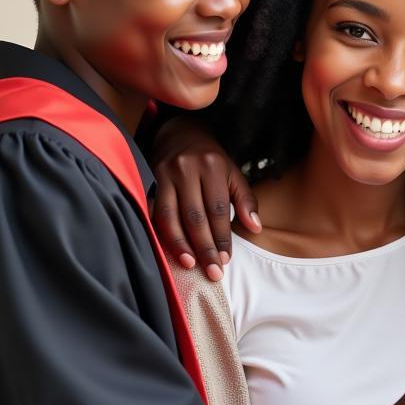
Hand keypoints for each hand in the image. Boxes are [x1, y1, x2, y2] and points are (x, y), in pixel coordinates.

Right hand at [151, 116, 261, 279]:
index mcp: (213, 167)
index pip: (218, 209)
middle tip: (212, 271)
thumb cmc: (211, 160)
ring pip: (171, 216)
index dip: (222, 237)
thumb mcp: (233, 174)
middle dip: (204, 247)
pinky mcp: (149, 179)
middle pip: (195, 216)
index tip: (226, 259)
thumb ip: (246, 200)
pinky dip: (160, 232)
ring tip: (190, 264)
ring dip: (180, 244)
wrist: (180, 132)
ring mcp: (165, 174)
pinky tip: (167, 249)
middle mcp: (187, 169)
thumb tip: (255, 228)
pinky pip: (154, 211)